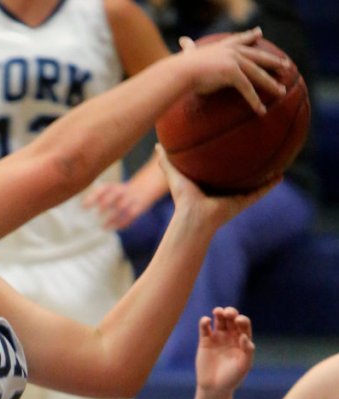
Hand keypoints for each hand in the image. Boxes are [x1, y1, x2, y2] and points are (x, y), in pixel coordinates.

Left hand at [84, 179, 153, 229]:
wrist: (146, 186)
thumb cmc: (122, 192)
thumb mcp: (112, 190)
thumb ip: (98, 196)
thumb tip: (83, 206)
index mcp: (113, 186)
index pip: (102, 189)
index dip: (93, 197)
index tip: (84, 207)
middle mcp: (122, 191)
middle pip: (113, 195)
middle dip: (105, 203)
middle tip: (97, 214)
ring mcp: (130, 199)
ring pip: (121, 207)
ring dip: (112, 218)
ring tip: (104, 227)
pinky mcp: (138, 208)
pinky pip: (130, 216)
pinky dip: (122, 223)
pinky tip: (116, 228)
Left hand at [156, 143, 280, 229]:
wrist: (193, 218)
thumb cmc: (183, 199)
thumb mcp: (175, 175)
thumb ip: (166, 161)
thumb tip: (157, 144)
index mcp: (211, 183)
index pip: (221, 165)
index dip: (227, 154)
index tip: (233, 139)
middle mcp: (225, 189)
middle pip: (240, 171)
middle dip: (248, 159)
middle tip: (258, 142)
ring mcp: (236, 196)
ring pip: (254, 181)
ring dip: (265, 170)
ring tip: (277, 157)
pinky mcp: (243, 202)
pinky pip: (261, 191)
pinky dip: (271, 184)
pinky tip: (281, 174)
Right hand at [179, 28, 288, 113]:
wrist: (181, 72)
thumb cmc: (181, 66)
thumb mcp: (188, 53)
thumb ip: (188, 48)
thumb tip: (182, 41)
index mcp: (223, 46)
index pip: (240, 39)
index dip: (250, 36)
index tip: (259, 33)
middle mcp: (232, 51)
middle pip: (257, 56)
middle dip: (273, 61)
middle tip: (286, 65)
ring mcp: (234, 61)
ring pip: (258, 74)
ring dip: (271, 84)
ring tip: (282, 92)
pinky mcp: (233, 74)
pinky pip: (248, 89)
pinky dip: (255, 101)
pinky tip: (262, 111)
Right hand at [195, 306, 254, 390]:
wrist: (214, 388)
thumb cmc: (232, 378)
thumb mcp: (244, 366)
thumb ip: (247, 351)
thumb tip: (244, 336)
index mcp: (242, 340)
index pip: (244, 325)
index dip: (242, 320)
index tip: (239, 322)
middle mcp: (230, 336)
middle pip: (232, 319)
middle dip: (231, 313)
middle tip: (228, 313)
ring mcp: (217, 337)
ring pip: (219, 320)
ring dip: (219, 312)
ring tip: (218, 311)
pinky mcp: (205, 341)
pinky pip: (204, 328)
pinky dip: (204, 322)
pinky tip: (206, 321)